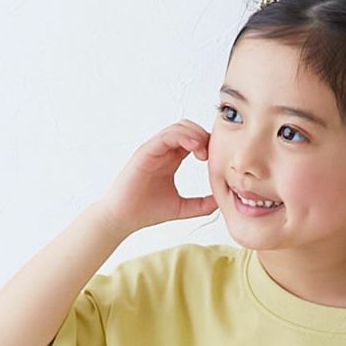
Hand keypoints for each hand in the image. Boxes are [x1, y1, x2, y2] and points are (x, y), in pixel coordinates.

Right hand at [97, 119, 217, 236]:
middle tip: (212, 154)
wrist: (124, 218)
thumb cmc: (147, 211)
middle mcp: (163, 151)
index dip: (208, 144)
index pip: (193, 140)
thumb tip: (221, 201)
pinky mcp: (145, 152)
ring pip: (179, 128)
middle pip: (188, 128)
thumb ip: (202, 204)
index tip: (217, 159)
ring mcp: (154, 150)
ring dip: (196, 134)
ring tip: (204, 152)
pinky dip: (182, 136)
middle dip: (204, 136)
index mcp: (171, 159)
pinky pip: (166, 136)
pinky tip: (194, 147)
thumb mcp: (182, 208)